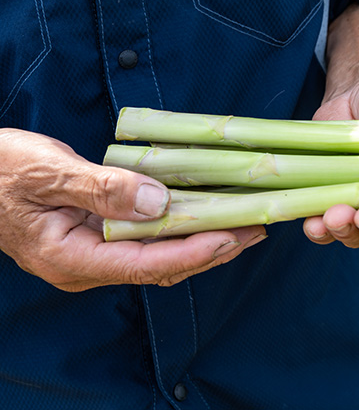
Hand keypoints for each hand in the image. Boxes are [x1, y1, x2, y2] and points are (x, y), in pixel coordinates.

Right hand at [0, 129, 265, 291]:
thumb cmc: (1, 169)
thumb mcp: (47, 172)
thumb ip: (99, 187)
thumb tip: (156, 201)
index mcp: (72, 257)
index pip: (145, 264)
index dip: (192, 252)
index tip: (232, 237)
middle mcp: (88, 263)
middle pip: (162, 265)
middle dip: (212, 249)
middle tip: (258, 229)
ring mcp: (95, 252)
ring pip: (160, 254)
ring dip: (203, 240)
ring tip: (247, 224)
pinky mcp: (100, 235)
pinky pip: (150, 238)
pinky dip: (182, 226)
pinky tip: (209, 213)